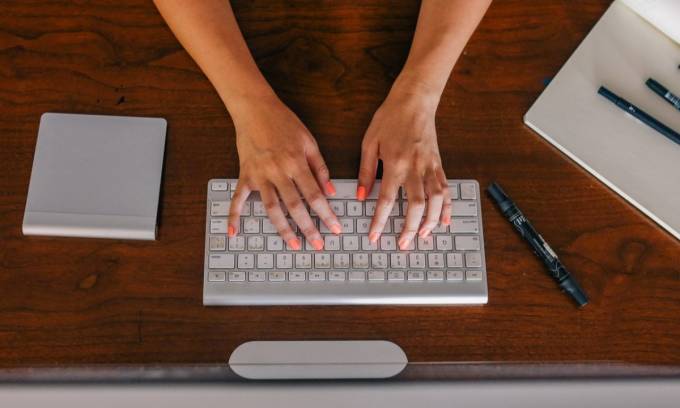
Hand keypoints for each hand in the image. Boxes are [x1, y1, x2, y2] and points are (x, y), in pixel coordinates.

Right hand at [228, 96, 340, 249]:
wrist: (255, 109)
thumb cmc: (284, 123)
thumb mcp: (309, 142)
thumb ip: (320, 168)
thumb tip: (330, 191)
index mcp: (296, 163)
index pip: (314, 195)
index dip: (326, 214)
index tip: (335, 229)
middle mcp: (278, 172)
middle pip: (295, 207)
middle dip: (308, 228)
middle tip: (318, 245)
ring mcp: (259, 175)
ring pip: (271, 208)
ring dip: (282, 229)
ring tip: (292, 245)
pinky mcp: (245, 175)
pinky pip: (238, 198)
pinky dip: (234, 215)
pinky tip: (234, 232)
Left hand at [358, 89, 450, 249]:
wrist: (414, 100)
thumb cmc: (389, 119)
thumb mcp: (369, 142)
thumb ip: (365, 171)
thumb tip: (360, 196)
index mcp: (394, 163)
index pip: (386, 199)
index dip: (379, 221)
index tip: (374, 236)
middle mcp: (415, 167)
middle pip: (415, 205)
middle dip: (410, 228)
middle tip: (403, 244)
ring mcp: (430, 166)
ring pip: (436, 200)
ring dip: (431, 221)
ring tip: (423, 236)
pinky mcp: (439, 164)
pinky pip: (446, 189)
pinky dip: (447, 206)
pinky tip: (444, 220)